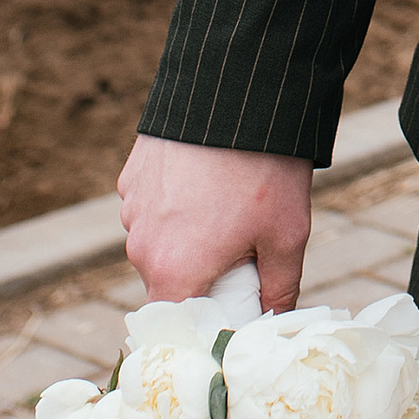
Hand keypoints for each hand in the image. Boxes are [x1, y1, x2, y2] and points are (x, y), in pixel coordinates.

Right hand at [117, 133, 314, 310]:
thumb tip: (274, 319)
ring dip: (186, 240)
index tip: (229, 315)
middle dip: (200, 280)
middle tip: (241, 255)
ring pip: (158, 245)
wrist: (239, 90)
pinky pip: (151, 209)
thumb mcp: (287, 236)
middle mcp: (141, 246)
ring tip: (228, 209)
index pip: (174, 328)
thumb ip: (280, 290)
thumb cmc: (266, 170)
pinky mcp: (132, 177)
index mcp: (174, 271)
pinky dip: (174, 207)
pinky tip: (208, 183)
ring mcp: (132, 208)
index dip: (201, 329)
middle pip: (167, 285)